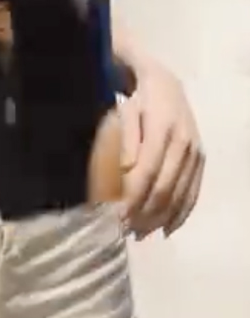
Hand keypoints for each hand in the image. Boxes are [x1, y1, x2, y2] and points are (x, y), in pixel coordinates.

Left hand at [119, 64, 202, 237]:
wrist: (166, 84)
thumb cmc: (137, 100)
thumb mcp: (124, 112)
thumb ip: (125, 141)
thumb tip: (125, 171)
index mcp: (163, 132)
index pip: (146, 174)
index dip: (132, 198)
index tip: (117, 217)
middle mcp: (184, 145)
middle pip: (165, 189)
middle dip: (145, 213)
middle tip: (126, 231)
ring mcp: (196, 154)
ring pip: (181, 194)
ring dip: (161, 218)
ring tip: (141, 233)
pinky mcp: (201, 160)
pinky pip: (195, 192)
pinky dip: (182, 213)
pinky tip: (168, 228)